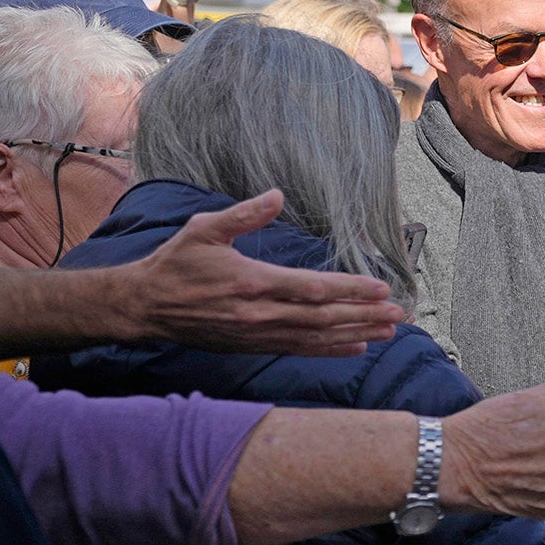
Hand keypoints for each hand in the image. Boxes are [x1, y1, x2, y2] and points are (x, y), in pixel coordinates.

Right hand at [127, 191, 405, 354]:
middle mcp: (260, 313)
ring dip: (356, 332)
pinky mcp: (253, 345)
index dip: (350, 289)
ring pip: (316, 336)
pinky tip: (356, 346)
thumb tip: (276, 195)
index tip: (381, 288)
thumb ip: (244, 214)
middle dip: (365, 315)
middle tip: (400, 313)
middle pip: (323, 317)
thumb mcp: (204, 229)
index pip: (313, 288)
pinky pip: (299, 349)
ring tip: (389, 330)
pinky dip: (330, 349)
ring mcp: (258, 333)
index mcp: (252, 282)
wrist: (144, 306)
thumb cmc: (175, 264)